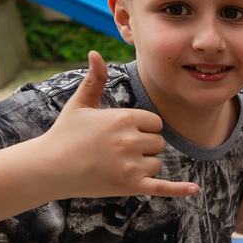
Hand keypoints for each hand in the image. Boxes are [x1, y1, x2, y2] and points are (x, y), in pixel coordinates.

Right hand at [43, 51, 198, 198]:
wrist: (48, 168)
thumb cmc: (64, 134)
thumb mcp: (80, 104)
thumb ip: (94, 79)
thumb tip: (94, 52)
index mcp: (124, 119)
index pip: (155, 123)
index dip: (142, 128)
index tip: (121, 133)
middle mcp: (130, 141)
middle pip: (159, 143)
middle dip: (143, 146)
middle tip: (115, 150)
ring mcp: (131, 166)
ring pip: (156, 164)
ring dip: (143, 165)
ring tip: (115, 165)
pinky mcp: (130, 187)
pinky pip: (162, 187)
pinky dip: (179, 189)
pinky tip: (194, 189)